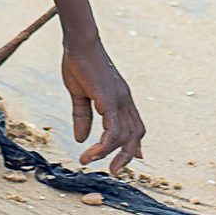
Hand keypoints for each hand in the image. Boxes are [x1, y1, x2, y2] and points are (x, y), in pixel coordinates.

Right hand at [60, 40, 146, 173]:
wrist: (79, 43)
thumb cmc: (79, 64)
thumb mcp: (80, 94)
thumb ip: (83, 116)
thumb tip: (80, 139)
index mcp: (121, 98)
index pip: (135, 126)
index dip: (134, 144)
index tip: (128, 160)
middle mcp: (125, 101)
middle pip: (136, 134)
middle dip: (126, 156)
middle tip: (112, 170)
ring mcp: (120, 100)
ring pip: (124, 136)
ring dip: (108, 153)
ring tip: (88, 161)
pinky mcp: (110, 100)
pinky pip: (113, 131)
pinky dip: (103, 146)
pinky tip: (90, 153)